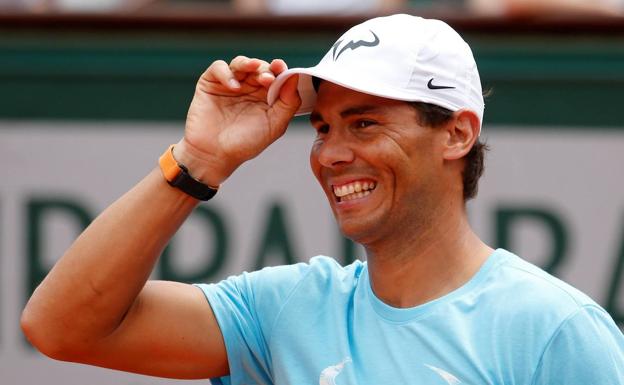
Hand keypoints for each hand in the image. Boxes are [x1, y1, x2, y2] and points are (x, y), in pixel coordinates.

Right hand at [175, 56, 300, 185]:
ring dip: (248, 64)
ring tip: (253, 70)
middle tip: (268, 78)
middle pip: (260, 67)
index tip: (282, 68)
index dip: (280, 69)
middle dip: (265, 69)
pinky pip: (218, 67)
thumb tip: (294, 77)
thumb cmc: (245, 144)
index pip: (276, 76)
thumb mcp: (275, 125)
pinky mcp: (210, 83)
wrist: (215, 155)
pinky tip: (234, 87)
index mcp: (266, 96)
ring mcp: (230, 84)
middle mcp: (249, 88)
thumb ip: (288, 103)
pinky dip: (227, 73)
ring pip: (241, 63)